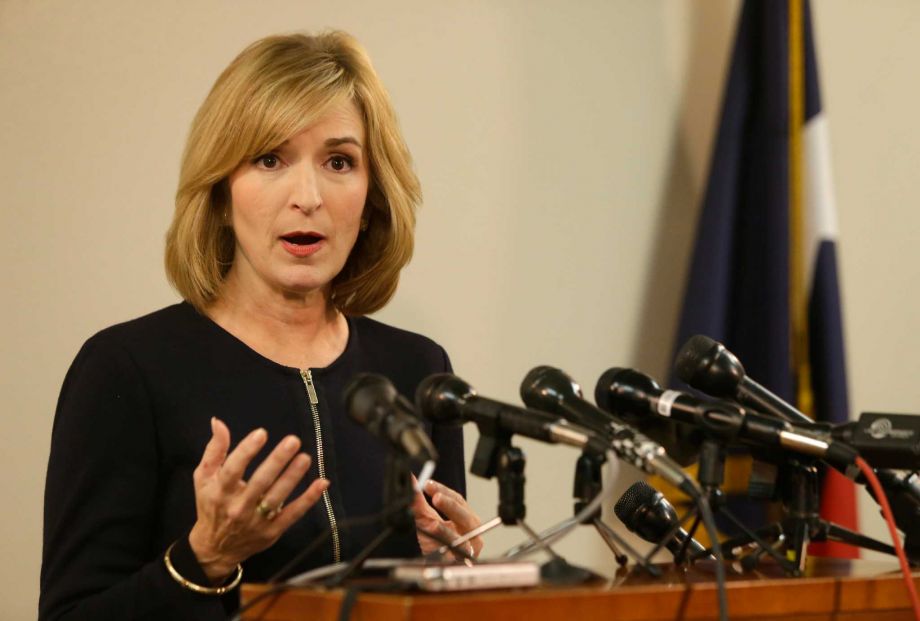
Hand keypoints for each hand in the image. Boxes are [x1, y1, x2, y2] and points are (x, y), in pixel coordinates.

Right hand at [188, 417, 328, 581]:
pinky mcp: (272, 532)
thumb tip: (218, 422)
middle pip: (260, 482)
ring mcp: (256, 521)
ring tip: (305, 458)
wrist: (215, 548)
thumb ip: (214, 450)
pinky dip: (308, 500)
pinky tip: (321, 483)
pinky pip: (292, 514)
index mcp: (220, 492)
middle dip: (277, 461)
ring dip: (293, 477)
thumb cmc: (211, 505)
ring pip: (277, 497)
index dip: (246, 451)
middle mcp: (238, 507)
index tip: (261, 433)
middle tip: (293, 441)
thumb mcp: (204, 478)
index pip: (232, 470)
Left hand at [412, 478, 482, 559]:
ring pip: (461, 540)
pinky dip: (445, 552)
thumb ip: (419, 502)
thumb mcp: (426, 520)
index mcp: (466, 519)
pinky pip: (452, 558)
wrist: (436, 570)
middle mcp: (472, 533)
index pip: (457, 500)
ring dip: (446, 532)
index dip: (443, 491)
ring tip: (433, 524)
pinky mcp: (460, 566)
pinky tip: (437, 547)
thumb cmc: (436, 545)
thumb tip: (411, 480)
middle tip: (436, 497)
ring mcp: (468, 551)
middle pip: (464, 517)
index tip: (427, 484)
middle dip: (450, 506)